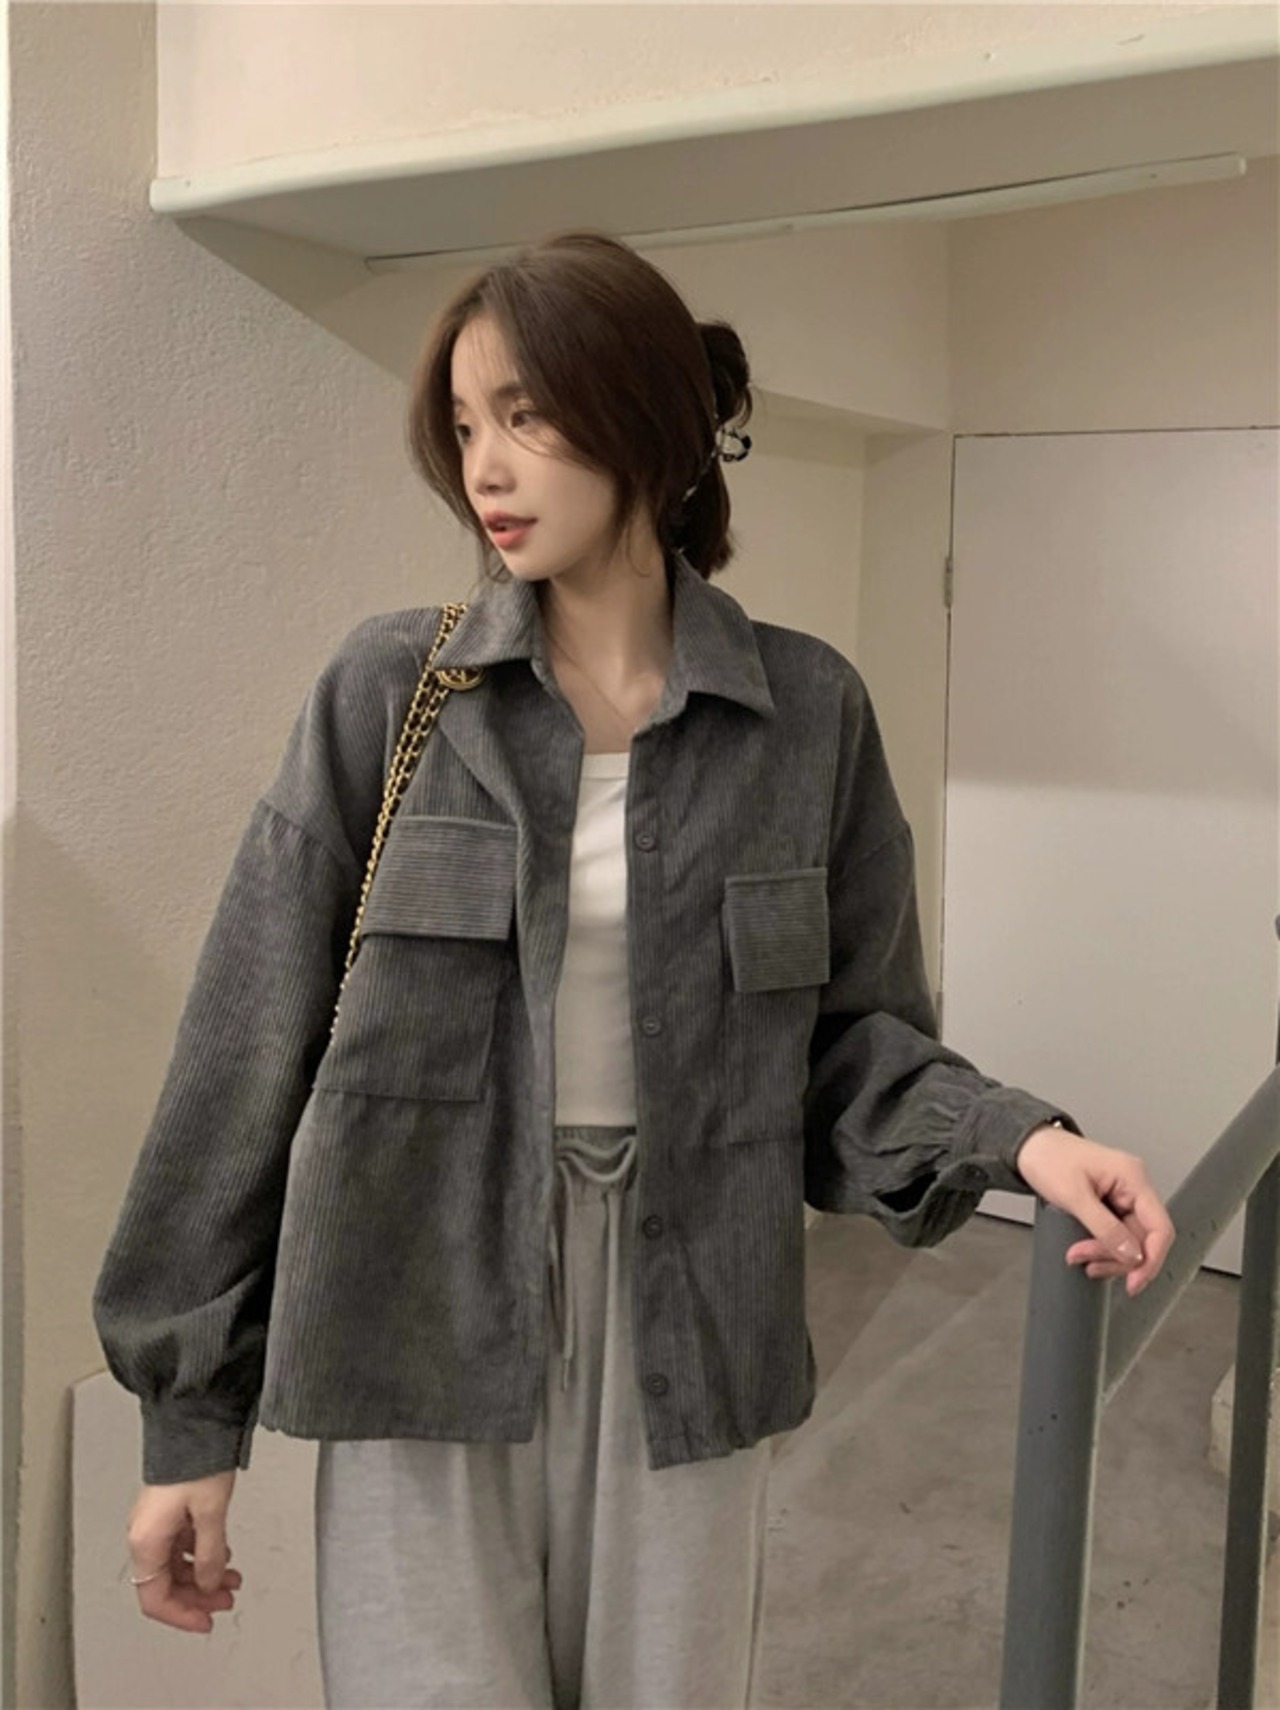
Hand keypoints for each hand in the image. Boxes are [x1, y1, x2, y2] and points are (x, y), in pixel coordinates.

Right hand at [126, 1469, 241, 1631]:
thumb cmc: (196, 1459)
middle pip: (165, 1584)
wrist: (193, 1423)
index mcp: (146, 1540)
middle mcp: (144, 1534)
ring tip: (231, 1577)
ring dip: (203, 1576)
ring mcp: (155, 1523)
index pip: (155, 1597)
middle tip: (226, 1600)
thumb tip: (211, 1583)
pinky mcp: (166, 1511)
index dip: (182, 1615)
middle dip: (197, 1596)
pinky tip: (221, 1551)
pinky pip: (179, 1545)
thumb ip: (210, 1554)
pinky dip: (200, 1554)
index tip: (206, 1621)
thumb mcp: (211, 1513)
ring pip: (174, 1566)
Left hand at [1014, 1128, 1174, 1295]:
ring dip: (1107, 1256)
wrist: (1029, 1148)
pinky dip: (1102, 1248)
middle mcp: (1133, 1186)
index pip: (1159, 1227)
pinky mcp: (1111, 1205)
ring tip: (1079, 1257)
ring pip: (1130, 1241)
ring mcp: (1123, 1196)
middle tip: (1088, 1263)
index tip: (1133, 1282)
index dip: (1150, 1259)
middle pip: (1143, 1239)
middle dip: (1116, 1258)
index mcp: (1132, 1176)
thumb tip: (1131, 1254)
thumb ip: (1103, 1227)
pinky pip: (1117, 1235)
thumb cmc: (1048, 1158)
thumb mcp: (1073, 1196)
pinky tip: (1086, 1252)